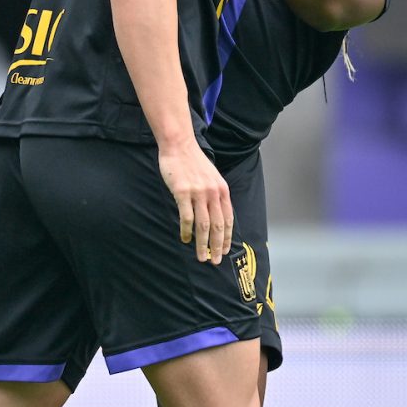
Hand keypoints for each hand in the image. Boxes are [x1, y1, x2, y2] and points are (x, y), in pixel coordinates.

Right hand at [157, 141, 230, 264]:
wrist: (179, 145)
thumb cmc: (193, 162)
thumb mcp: (212, 177)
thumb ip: (215, 195)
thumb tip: (216, 216)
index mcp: (222, 190)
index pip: (228, 219)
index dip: (227, 237)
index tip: (225, 251)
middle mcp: (213, 193)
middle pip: (218, 226)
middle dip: (217, 246)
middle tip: (215, 261)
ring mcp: (198, 193)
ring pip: (203, 226)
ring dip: (202, 244)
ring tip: (200, 257)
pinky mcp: (183, 192)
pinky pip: (186, 217)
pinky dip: (186, 231)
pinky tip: (184, 239)